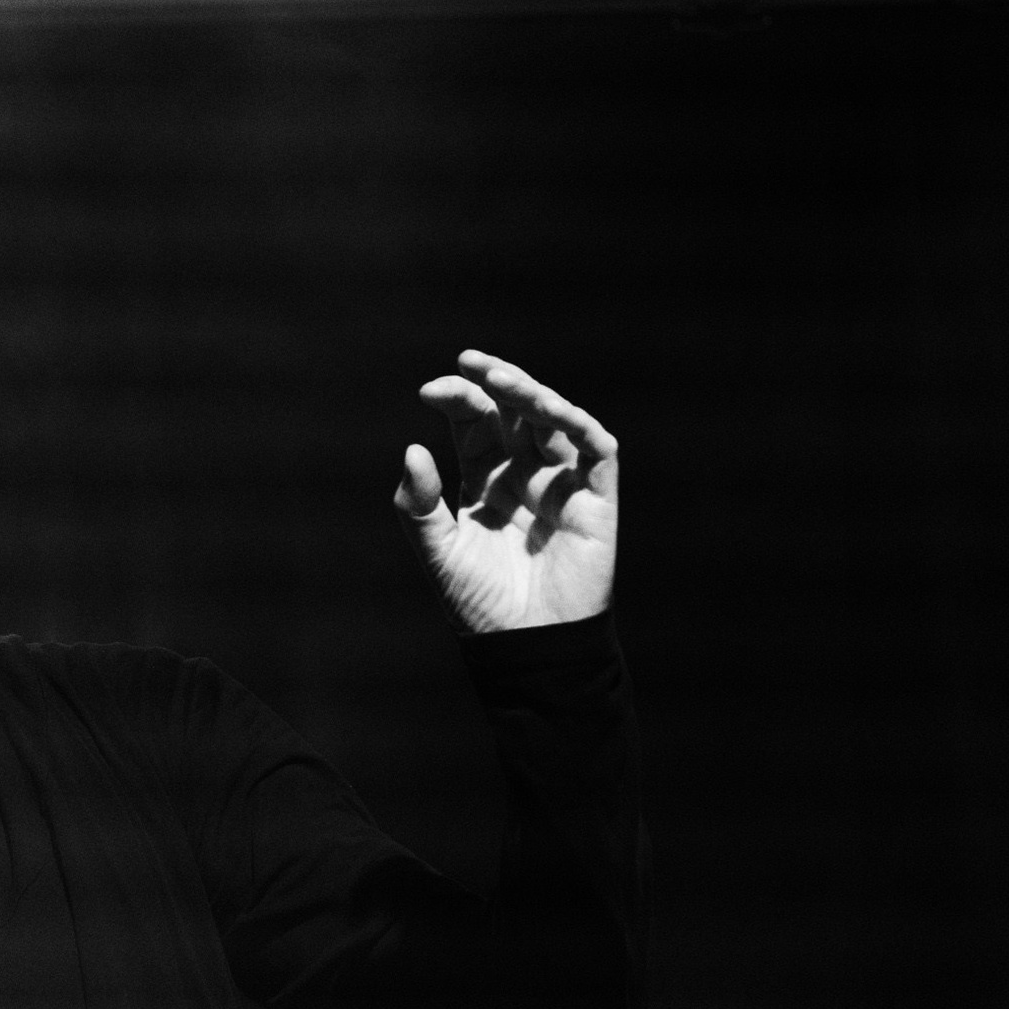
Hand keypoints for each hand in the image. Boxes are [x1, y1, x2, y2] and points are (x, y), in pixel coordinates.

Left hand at [395, 350, 617, 633]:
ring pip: (553, 419)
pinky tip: (549, 408)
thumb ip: (418, 505)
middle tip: (468, 362)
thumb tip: (411, 449)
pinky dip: (576, 424)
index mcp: (484, 478)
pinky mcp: (597, 499)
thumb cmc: (479, 603)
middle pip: (513, 410)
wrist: (524, 646)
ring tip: (499, 379)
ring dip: (530, 394)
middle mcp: (524, 472)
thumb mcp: (438, 551)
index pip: (473, 422)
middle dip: (493, 382)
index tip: (429, 391)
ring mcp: (562, 482)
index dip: (456, 399)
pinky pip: (596, 449)